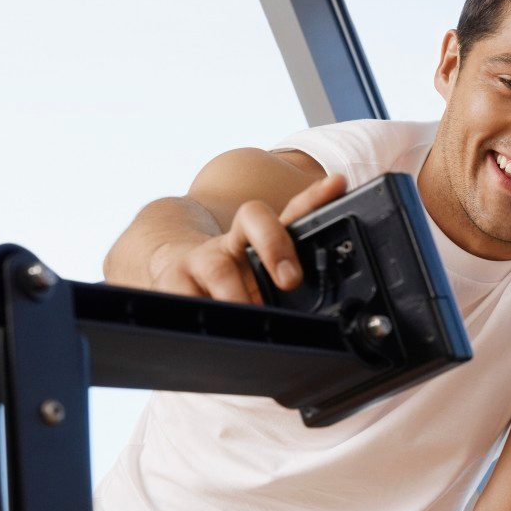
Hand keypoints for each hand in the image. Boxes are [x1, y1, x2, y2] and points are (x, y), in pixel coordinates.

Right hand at [150, 174, 346, 303]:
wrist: (174, 276)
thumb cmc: (231, 280)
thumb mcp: (265, 280)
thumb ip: (290, 286)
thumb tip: (328, 313)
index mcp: (262, 239)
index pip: (293, 211)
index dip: (315, 196)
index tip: (336, 184)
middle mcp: (234, 241)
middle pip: (254, 219)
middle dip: (275, 245)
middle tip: (291, 281)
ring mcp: (202, 258)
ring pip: (220, 268)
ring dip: (238, 296)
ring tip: (253, 318)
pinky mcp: (174, 280)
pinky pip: (185, 294)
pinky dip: (201, 310)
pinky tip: (212, 326)